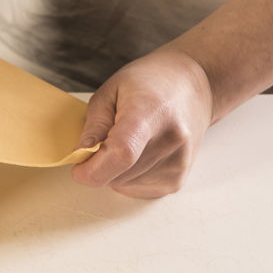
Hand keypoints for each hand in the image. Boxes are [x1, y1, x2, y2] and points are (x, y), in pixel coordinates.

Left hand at [71, 47, 213, 198]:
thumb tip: (81, 155)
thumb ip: (95, 125)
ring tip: (130, 140)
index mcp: (150, 113)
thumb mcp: (111, 90)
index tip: (79, 166)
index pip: (121, 154)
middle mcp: (170, 140)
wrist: (193, 86)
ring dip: (115, 171)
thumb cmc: (151, 82)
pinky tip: (140, 152)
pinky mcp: (177, 179)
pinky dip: (129, 176)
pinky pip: (137, 189)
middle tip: (106, 139)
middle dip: (100, 166)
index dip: (92, 168)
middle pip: (118, 174)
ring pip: (124, 185)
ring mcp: (177, 163)